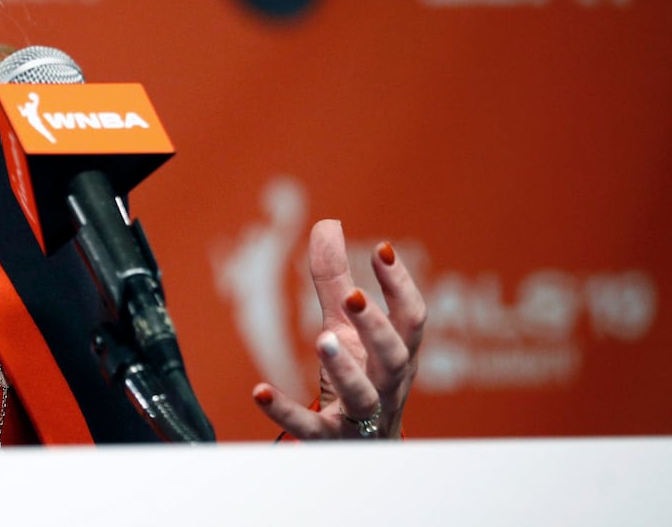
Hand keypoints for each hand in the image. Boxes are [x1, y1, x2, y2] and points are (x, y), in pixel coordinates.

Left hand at [251, 219, 426, 439]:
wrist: (364, 447)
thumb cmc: (360, 376)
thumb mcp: (346, 327)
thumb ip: (334, 279)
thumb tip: (328, 223)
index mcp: (396, 353)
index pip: (411, 318)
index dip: (400, 285)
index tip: (381, 248)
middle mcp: (388, 384)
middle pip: (394, 355)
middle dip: (377, 325)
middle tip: (353, 296)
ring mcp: (362, 415)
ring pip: (363, 395)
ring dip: (346, 368)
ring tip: (323, 339)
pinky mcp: (331, 440)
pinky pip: (310, 429)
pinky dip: (285, 411)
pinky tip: (259, 391)